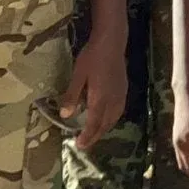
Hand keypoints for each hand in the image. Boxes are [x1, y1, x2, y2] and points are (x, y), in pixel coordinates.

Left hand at [62, 35, 127, 149]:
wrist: (112, 42)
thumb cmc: (92, 57)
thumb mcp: (78, 75)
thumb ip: (72, 95)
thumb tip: (65, 115)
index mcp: (100, 98)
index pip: (93, 123)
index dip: (87, 136)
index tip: (79, 145)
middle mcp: (112, 100)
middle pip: (105, 124)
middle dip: (95, 136)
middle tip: (85, 144)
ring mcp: (120, 95)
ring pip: (113, 119)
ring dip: (104, 129)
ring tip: (94, 134)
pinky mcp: (123, 90)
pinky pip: (118, 111)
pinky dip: (111, 120)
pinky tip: (107, 118)